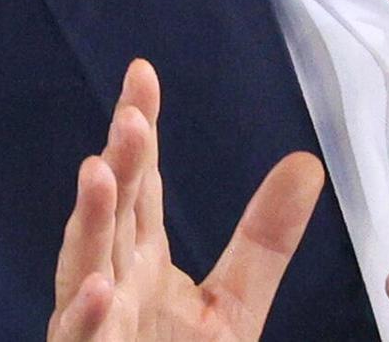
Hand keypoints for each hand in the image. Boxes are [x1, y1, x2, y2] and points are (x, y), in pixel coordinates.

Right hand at [49, 59, 324, 340]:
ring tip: (98, 174)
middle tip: (132, 117)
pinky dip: (85, 317)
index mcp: (141, 261)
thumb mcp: (234, 305)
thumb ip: (264, 239)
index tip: (142, 73)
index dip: (140, 131)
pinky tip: (101, 288)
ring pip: (82, 269)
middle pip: (113, 216)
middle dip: (119, 165)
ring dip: (88, 224)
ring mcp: (94, 328)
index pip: (141, 186)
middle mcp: (112, 285)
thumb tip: (306, 163)